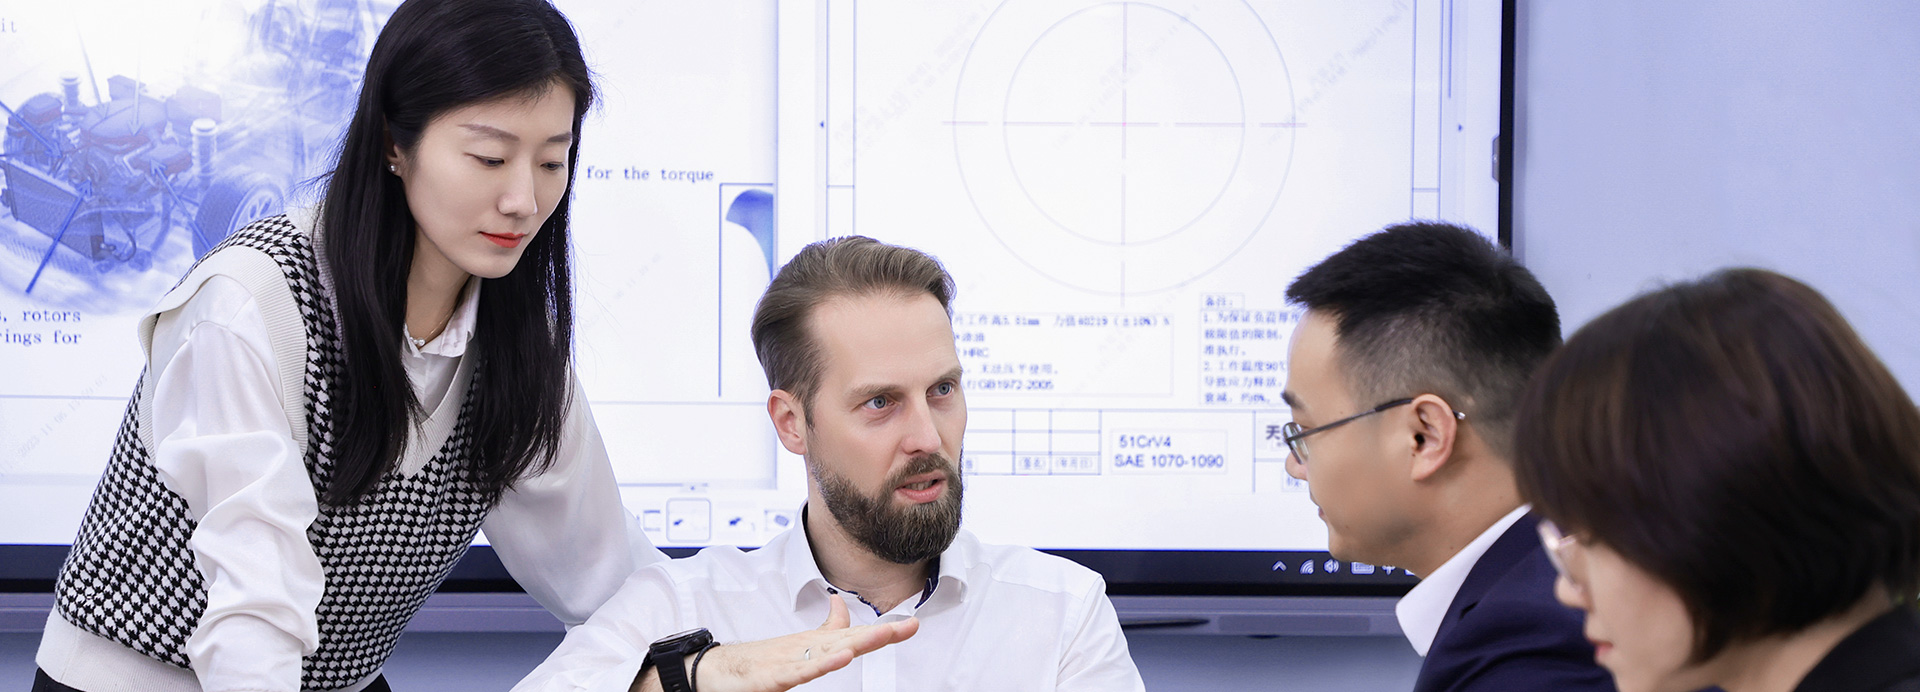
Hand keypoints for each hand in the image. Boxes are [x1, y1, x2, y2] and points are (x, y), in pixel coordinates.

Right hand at [630, 596, 918, 691]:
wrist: (713, 672)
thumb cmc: (757, 659)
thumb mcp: (798, 648)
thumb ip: (824, 630)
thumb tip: (843, 604)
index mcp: (813, 647)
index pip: (855, 637)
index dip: (884, 631)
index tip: (913, 624)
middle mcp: (804, 650)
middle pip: (846, 640)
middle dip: (878, 633)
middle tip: (907, 626)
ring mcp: (786, 662)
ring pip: (824, 653)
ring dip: (853, 644)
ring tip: (879, 637)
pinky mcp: (768, 677)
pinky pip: (795, 672)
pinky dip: (815, 665)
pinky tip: (835, 658)